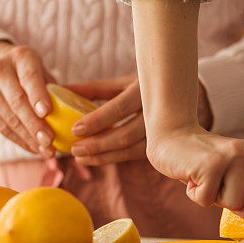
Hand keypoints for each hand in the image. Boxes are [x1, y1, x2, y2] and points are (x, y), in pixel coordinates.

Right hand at [0, 41, 54, 156]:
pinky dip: (20, 141)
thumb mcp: (39, 67)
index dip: (37, 95)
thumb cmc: (24, 69)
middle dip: (35, 124)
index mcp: (20, 57)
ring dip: (30, 138)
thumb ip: (54, 87)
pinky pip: (2, 128)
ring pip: (10, 119)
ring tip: (48, 151)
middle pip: (18, 102)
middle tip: (50, 141)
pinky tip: (35, 149)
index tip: (47, 112)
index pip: (29, 77)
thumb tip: (77, 112)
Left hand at [68, 77, 213, 165]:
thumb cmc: (145, 87)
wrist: (184, 97)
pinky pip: (135, 155)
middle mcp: (156, 113)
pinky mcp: (160, 145)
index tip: (75, 130)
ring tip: (80, 158)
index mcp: (145, 90)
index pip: (118, 109)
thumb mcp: (123, 82)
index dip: (96, 121)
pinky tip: (96, 160)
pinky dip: (114, 158)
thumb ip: (93, 88)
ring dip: (103, 156)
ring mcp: (161, 132)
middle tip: (74, 150)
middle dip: (97, 145)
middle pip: (125, 135)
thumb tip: (60, 90)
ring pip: (131, 150)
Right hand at [146, 125, 243, 221]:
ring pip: (237, 205)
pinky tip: (194, 180)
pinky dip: (198, 197)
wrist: (173, 139)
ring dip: (218, 202)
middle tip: (238, 209)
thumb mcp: (242, 172)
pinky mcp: (212, 164)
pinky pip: (209, 201)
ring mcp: (236, 157)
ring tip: (208, 184)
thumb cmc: (208, 165)